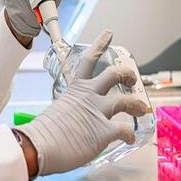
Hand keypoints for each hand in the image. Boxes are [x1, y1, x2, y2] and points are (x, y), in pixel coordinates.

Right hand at [16, 31, 147, 175]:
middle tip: (132, 78)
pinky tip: (129, 138)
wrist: (39, 146)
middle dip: (127, 74)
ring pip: (126, 100)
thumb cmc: (44, 132)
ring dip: (136, 103)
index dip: (100, 45)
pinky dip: (130, 134)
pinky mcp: (103, 131)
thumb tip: (73, 118)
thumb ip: (71, 109)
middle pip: (114, 75)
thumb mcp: (58, 110)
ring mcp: (97, 112)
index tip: (108, 34)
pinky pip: (125, 129)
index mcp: (75, 89)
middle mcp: (89, 96)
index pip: (88, 60)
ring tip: (140, 108)